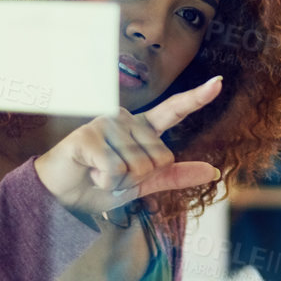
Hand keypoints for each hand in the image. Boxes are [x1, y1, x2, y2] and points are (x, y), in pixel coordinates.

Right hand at [33, 76, 222, 212]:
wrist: (62, 196)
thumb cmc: (100, 185)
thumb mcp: (143, 185)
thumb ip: (175, 175)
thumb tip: (215, 171)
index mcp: (142, 128)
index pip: (173, 111)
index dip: (196, 98)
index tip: (218, 83)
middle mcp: (126, 120)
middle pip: (160, 157)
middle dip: (138, 178)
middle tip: (112, 174)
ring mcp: (107, 125)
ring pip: (138, 166)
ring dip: (119, 182)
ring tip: (98, 172)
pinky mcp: (89, 136)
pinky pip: (116, 170)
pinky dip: (105, 182)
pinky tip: (90, 172)